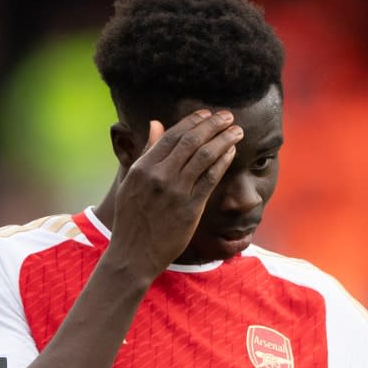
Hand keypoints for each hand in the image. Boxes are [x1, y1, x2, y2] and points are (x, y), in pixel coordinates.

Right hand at [109, 109, 242, 278]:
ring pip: (204, 156)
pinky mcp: (190, 208)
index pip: (172, 135)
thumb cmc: (132, 219)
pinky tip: (232, 152)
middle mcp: (158, 176)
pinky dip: (223, 162)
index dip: (193, 121)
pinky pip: (210, 179)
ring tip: (237, 131)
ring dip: (224, 139)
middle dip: (213, 125)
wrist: (133, 254)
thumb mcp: (131, 181)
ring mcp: (175, 192)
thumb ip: (146, 152)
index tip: (208, 113)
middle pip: (191, 141)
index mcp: (142, 167)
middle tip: (228, 116)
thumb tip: (155, 123)